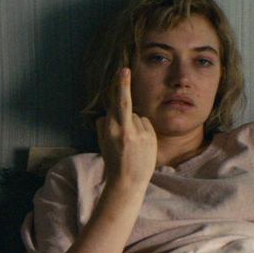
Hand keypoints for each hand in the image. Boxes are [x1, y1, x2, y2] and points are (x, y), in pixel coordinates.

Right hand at [96, 68, 156, 187]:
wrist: (129, 181)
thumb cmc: (113, 160)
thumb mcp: (102, 143)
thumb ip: (104, 126)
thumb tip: (108, 112)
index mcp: (111, 130)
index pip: (117, 104)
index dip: (121, 86)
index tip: (124, 71)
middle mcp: (126, 130)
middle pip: (125, 105)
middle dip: (123, 87)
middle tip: (123, 71)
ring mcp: (141, 134)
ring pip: (135, 116)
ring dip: (132, 123)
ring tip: (130, 141)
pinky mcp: (151, 137)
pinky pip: (144, 124)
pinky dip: (141, 129)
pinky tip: (139, 143)